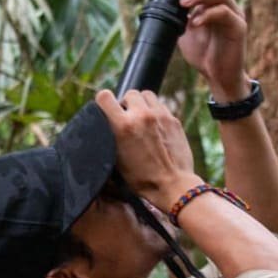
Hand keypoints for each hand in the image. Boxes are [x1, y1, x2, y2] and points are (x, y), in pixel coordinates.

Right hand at [94, 90, 200, 204]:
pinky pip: (160, 106)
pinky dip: (155, 112)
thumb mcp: (116, 159)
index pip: (105, 96)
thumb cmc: (142, 178)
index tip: (106, 109)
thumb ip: (111, 135)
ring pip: (146, 95)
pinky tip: (155, 127)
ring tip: (142, 118)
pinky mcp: (173, 119)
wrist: (172, 184)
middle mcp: (141, 116)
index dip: (103, 101)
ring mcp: (159, 115)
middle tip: (128, 118)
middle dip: (126, 104)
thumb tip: (108, 123)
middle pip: (129, 93)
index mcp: (122, 126)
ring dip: (142, 104)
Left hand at [176, 0, 250, 98]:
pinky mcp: (238, 28)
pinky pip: (223, 14)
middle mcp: (230, 6)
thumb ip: (180, 16)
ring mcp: (236, 16)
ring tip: (183, 3)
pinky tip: (195, 23)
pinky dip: (207, 15)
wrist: (218, 76)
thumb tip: (163, 3)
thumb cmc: (204, 54)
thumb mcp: (185, 31)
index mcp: (219, 4)